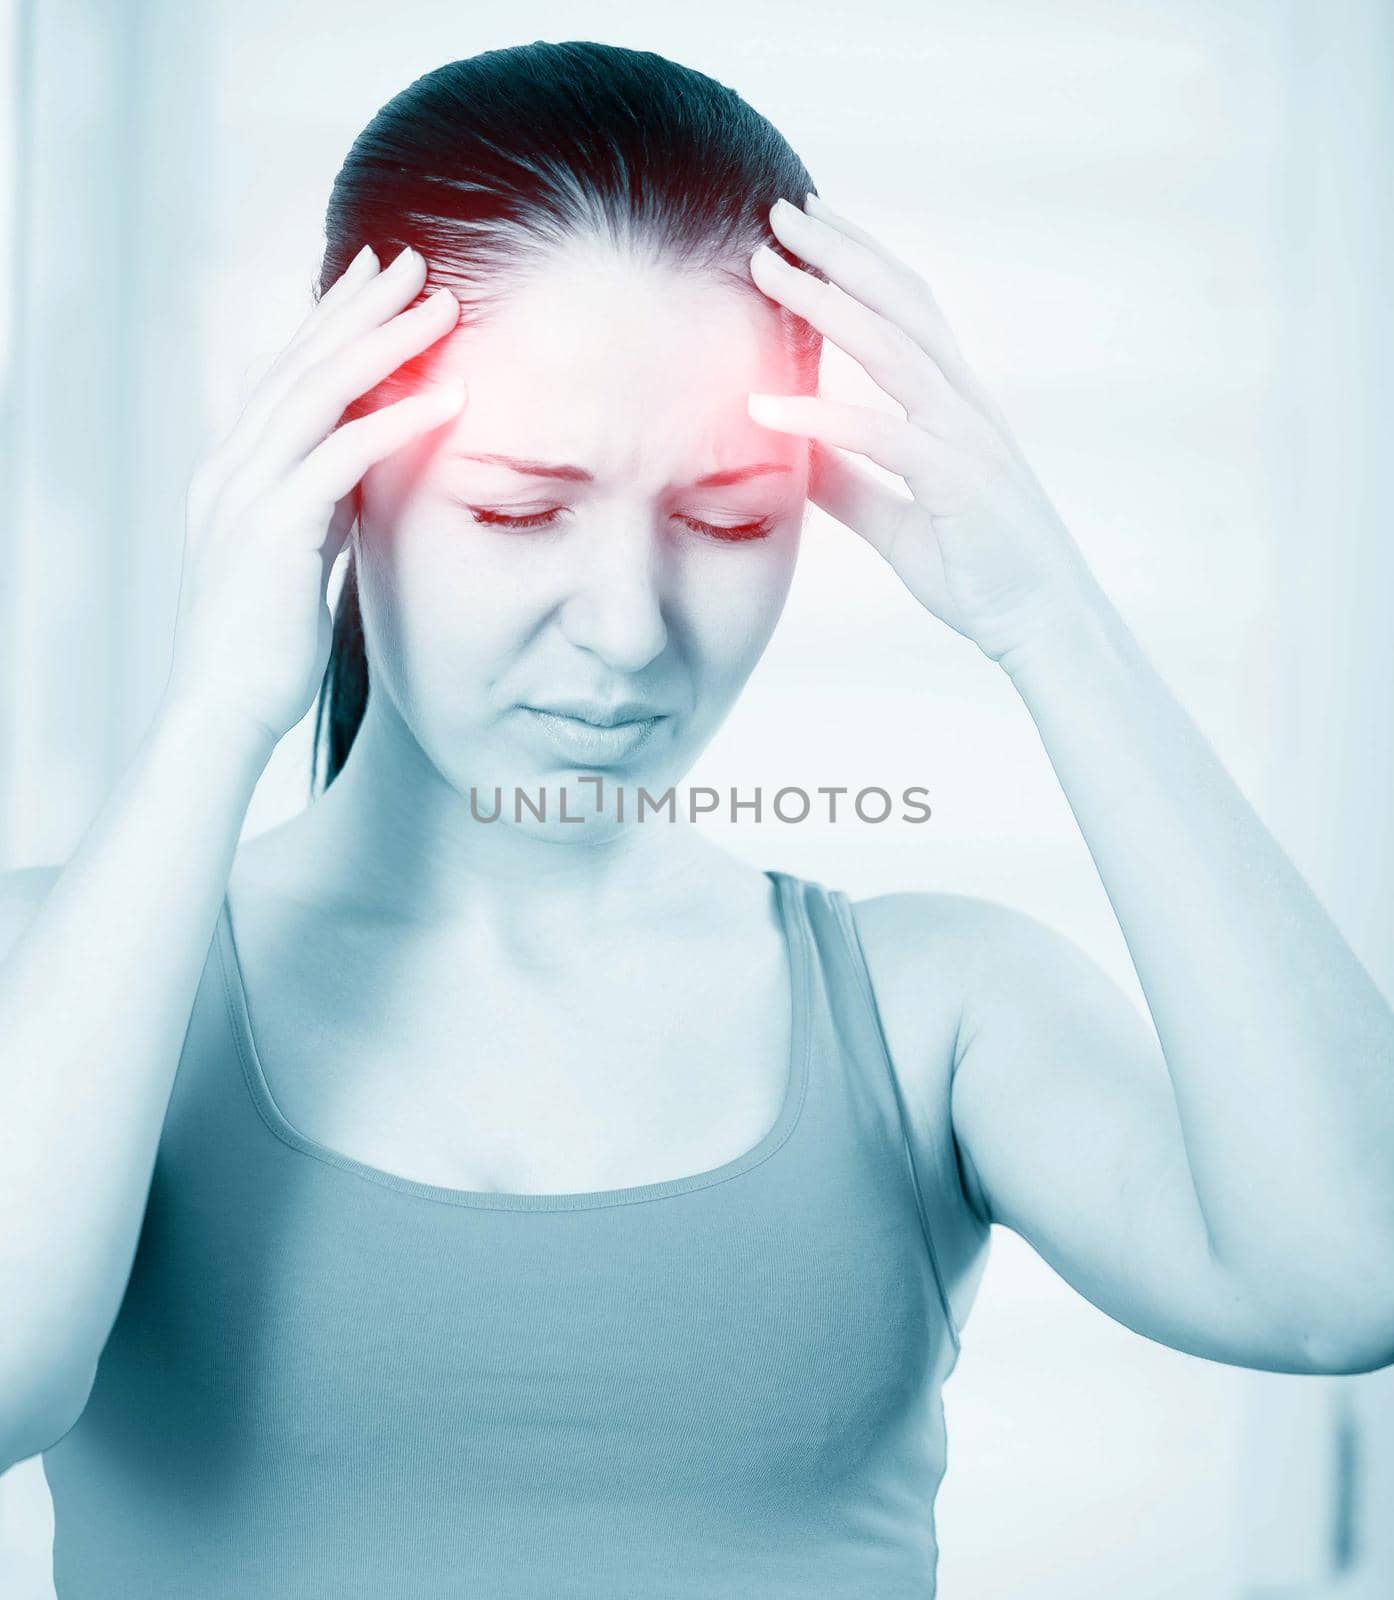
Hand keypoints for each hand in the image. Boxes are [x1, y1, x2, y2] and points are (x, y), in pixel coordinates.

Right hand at [162, 244, 468, 748]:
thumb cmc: (266, 645)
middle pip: (301, 362)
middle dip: (360, 306)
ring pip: (319, 393)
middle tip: (416, 261)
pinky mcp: (273, 530)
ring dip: (386, 344)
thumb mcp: (297, 555)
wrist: (224, 712)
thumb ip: (321, 503)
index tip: (380, 280)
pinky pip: (342, 457)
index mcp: (233, 469)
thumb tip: (360, 467)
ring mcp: (245, 494)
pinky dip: (396, 420)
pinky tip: (449, 395)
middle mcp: (231, 467)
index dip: (332, 321)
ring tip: (443, 306)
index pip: (287, 373)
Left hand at [747, 194, 1105, 664]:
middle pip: (900, 301)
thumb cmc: (981, 573)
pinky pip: (880, 434)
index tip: (805, 224)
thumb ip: (850, 482)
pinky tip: (761, 400)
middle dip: (838, 249)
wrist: (1043, 628)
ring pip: (892, 345)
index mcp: (954, 406)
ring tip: (765, 265)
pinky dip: (819, 411)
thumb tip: (795, 454)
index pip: (905, 310)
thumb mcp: (898, 522)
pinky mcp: (957, 481)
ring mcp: (966, 436)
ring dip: (824, 300)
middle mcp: (964, 404)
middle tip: (777, 205)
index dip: (857, 261)